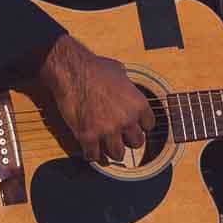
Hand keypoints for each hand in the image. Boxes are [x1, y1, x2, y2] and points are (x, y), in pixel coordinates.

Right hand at [35, 32, 154, 164]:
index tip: (133, 126)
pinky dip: (91, 154)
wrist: (73, 70)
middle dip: (128, 140)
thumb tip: (125, 84)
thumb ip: (127, 85)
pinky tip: (89, 149)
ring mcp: (108, 130)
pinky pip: (93, 156)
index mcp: (139, 104)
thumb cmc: (95, 67)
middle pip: (137, 142)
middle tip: (119, 138)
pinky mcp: (88, 136)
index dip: (140, 126)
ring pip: (118, 154)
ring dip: (112, 151)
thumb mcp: (120, 72)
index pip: (149, 125)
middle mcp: (127, 120)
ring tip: (105, 147)